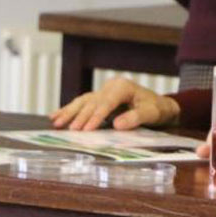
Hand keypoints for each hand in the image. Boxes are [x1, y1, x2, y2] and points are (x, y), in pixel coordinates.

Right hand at [49, 78, 179, 130]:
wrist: (160, 105)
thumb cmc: (157, 109)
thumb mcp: (151, 114)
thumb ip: (135, 118)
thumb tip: (116, 124)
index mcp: (123, 86)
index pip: (106, 103)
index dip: (95, 116)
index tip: (86, 130)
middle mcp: (111, 86)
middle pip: (92, 102)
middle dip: (80, 117)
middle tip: (69, 130)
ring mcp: (103, 91)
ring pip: (83, 101)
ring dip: (68, 112)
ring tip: (55, 123)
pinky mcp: (99, 98)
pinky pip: (82, 103)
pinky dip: (68, 110)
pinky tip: (54, 116)